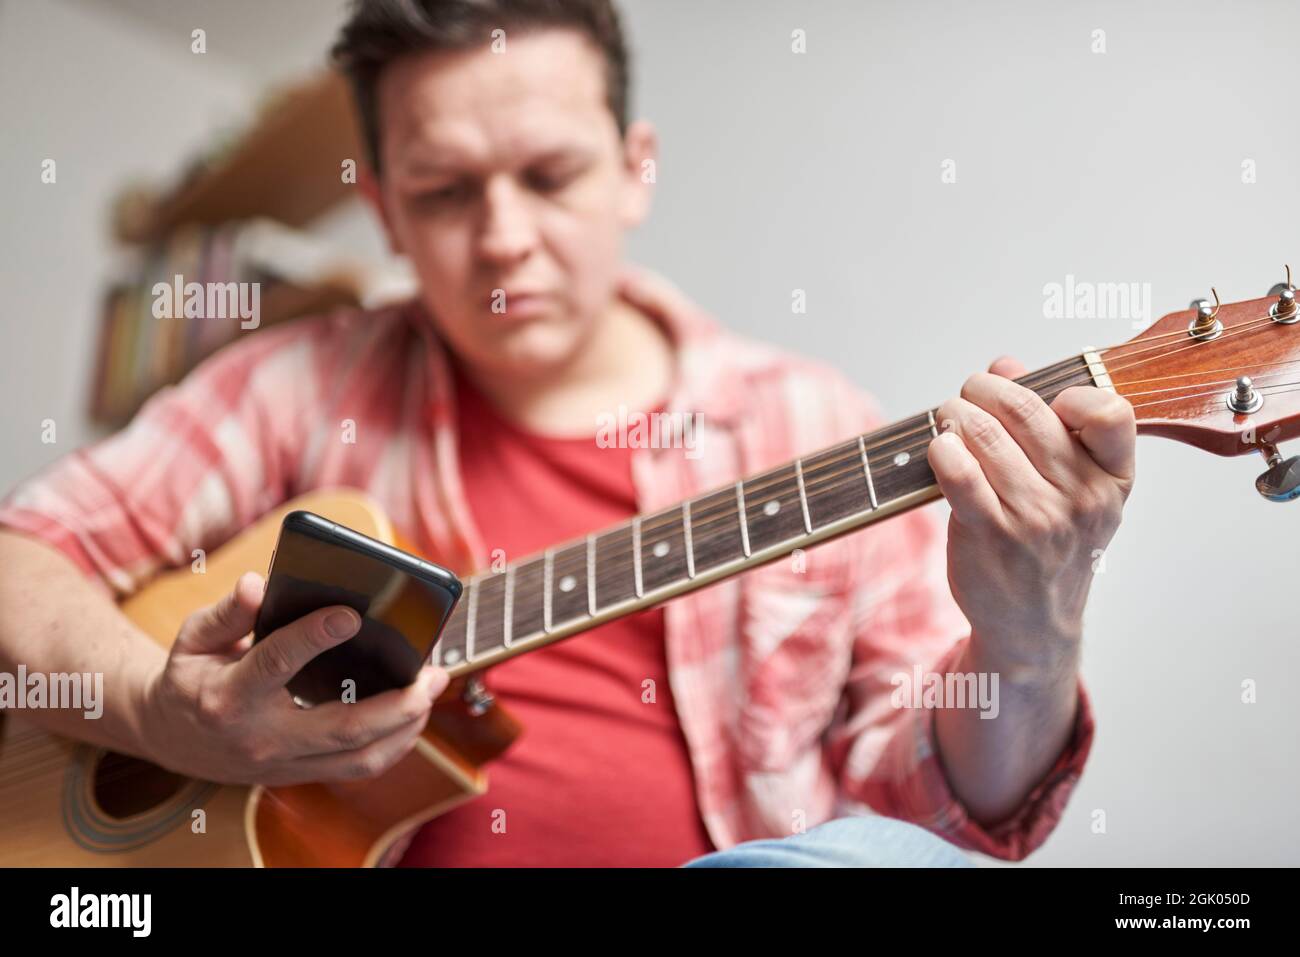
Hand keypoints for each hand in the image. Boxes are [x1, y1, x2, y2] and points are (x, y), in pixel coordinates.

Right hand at [141, 572, 449, 785]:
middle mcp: (261, 737)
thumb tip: (260, 585)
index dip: (313, 637)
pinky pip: (356, 768)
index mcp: (228, 697)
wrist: (170, 739)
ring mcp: (283, 764)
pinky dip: (393, 745)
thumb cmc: (189, 678)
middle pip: (342, 727)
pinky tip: (413, 716)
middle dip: (397, 702)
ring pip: (359, 759)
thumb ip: (228, 612)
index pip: (276, 664)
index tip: (351, 614)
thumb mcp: (194, 638)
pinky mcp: (300, 774)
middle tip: (432, 671)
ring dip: (407, 728)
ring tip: (432, 690)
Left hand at [926, 356, 1135, 676]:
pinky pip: (958, 471)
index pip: (1110, 411)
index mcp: (1112, 479)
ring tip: (949, 417)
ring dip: (956, 414)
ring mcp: (1036, 518)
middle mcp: (1080, 498)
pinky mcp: (990, 534)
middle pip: (1027, 411)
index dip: (1069, 392)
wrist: (1033, 624)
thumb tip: (1006, 363)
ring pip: (984, 434)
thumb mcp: (1074, 488)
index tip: (1045, 399)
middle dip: (986, 389)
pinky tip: (940, 447)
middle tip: (970, 392)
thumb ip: (1049, 421)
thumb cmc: (1050, 544)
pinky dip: (942, 448)